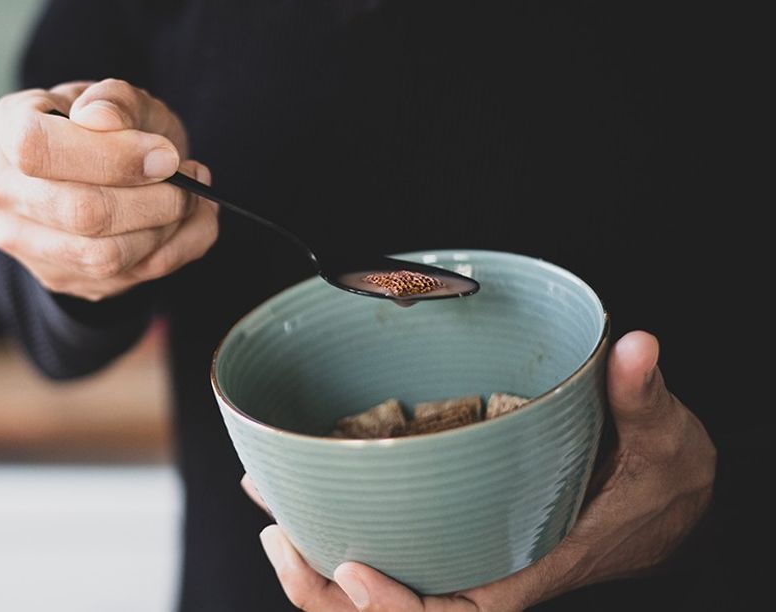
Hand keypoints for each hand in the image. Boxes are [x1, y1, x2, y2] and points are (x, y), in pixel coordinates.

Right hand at [0, 79, 218, 300]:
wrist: (105, 171)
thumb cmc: (112, 128)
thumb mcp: (122, 98)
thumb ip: (116, 99)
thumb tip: (101, 117)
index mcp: (5, 126)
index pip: (37, 148)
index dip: (110, 156)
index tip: (165, 155)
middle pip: (80, 212)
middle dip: (155, 200)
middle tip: (191, 177)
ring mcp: (21, 238)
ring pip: (103, 257)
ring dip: (166, 230)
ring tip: (190, 199)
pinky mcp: (54, 275)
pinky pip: (124, 279)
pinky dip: (171, 252)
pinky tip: (183, 224)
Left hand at [245, 330, 716, 610]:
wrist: (662, 496)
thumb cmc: (658, 480)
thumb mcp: (659, 439)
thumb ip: (640, 395)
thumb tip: (633, 346)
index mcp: (531, 563)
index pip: (458, 611)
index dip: (398, 608)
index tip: (353, 571)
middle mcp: (488, 567)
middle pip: (398, 610)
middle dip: (330, 594)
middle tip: (279, 538)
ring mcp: (464, 551)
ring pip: (381, 587)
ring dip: (319, 568)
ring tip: (270, 520)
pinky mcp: (451, 528)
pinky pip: (389, 547)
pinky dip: (337, 531)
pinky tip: (295, 500)